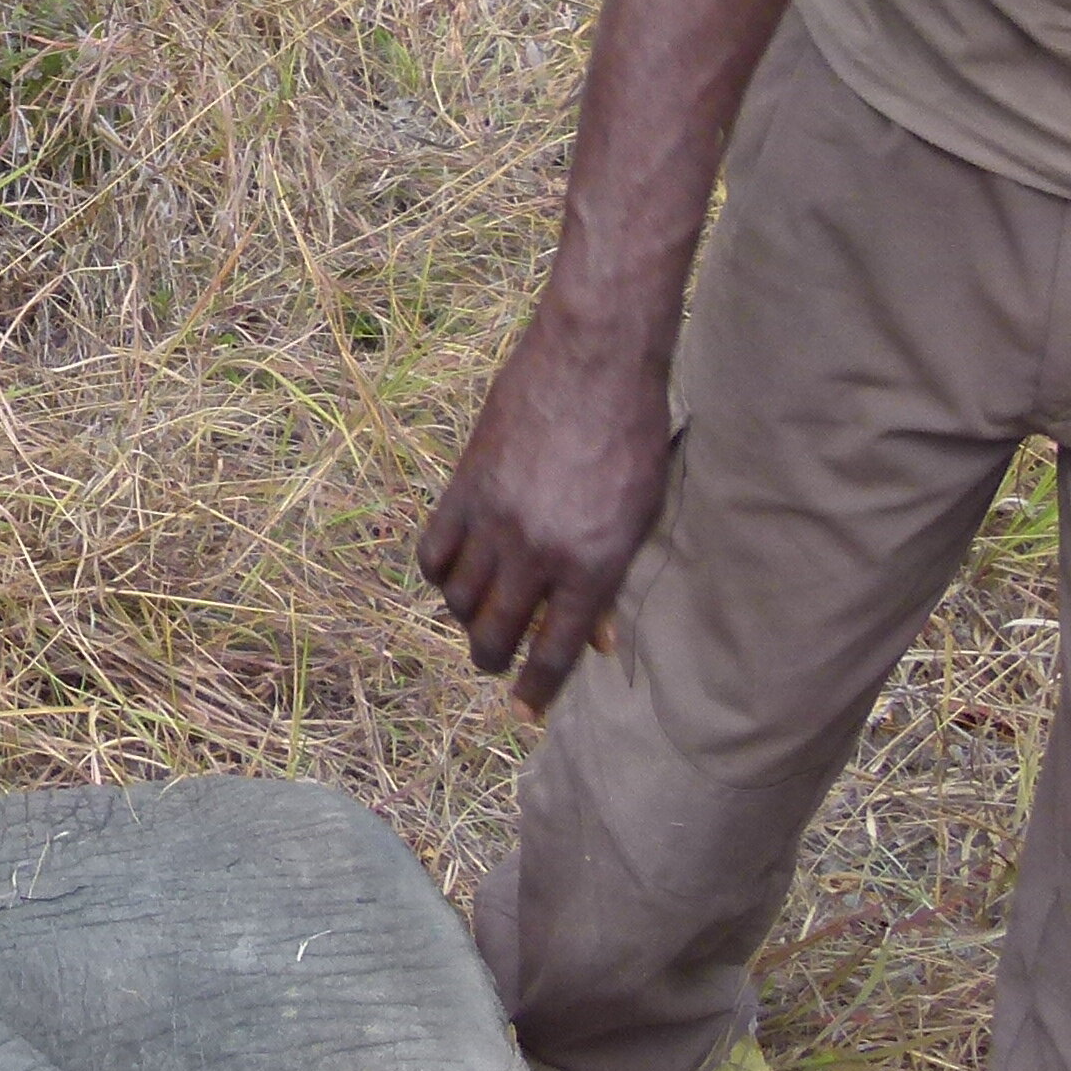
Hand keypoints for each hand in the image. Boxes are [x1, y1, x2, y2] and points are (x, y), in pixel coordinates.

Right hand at [416, 309, 679, 718]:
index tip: (526, 710)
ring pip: (458, 599)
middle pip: (495, 634)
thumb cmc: (634, 435)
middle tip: (498, 657)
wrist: (596, 359)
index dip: (536, 691)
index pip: (554, 653)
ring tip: (478, 610)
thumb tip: (595, 638)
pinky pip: (432, 551)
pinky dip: (438, 572)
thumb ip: (611, 581)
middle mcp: (537, 552)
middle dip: (493, 659)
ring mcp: (494, 519)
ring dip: (465, 617)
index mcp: (592, 566)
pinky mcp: (463, 485)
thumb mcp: (639, 517)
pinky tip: (454, 570)